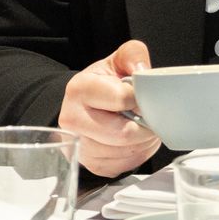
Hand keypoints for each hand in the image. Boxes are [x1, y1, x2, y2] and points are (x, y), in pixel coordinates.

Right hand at [59, 40, 161, 177]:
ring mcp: (80, 146)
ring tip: (138, 124)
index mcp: (78, 90)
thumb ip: (132, 55)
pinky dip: (138, 153)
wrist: (86, 107)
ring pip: (129, 151)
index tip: (141, 96)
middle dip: (144, 125)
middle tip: (145, 114)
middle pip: (125, 133)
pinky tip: (132, 139)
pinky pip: (127, 164)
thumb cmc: (104, 85)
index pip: (122, 99)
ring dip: (143, 140)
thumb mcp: (116, 61)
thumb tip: (142, 72)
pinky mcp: (93, 165)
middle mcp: (73, 120)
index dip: (139, 98)